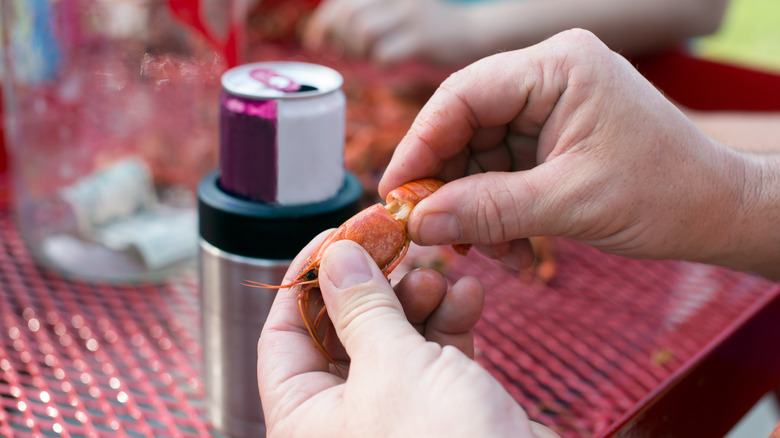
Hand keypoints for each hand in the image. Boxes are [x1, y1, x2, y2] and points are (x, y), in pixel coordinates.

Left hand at [257, 234, 559, 436]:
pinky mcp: (439, 410)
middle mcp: (344, 420)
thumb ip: (361, 308)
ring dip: (418, 300)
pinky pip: (432, 357)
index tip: (335, 237)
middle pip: (343, 332)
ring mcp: (394, 414)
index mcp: (306, 420)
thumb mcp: (393, 368)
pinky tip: (469, 295)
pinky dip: (449, 324)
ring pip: (392, 339)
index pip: (283, 337)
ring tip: (439, 276)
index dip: (305, 281)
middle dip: (374, 287)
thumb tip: (334, 257)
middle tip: (396, 247)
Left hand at [303, 0, 474, 65]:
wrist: (473, 33)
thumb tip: (322, 34)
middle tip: (348, 53)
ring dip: (358, 52)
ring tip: (369, 57)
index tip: (316, 41)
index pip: (339, 2)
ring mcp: (410, 17)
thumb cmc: (424, 29)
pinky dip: (380, 64)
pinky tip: (389, 64)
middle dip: (339, 39)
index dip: (322, 23)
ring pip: (363, 32)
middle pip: (348, 15)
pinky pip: (385, 55)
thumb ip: (362, 15)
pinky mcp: (423, 39)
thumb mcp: (393, 11)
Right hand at [379, 29, 777, 275]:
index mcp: (559, 66)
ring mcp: (550, 105)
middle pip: (466, 124)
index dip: (421, 145)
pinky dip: (496, 209)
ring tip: (484, 251)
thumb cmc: (664, 194)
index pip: (463, 95)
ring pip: (480, 153)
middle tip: (432, 232)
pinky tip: (506, 246)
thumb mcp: (567, 204)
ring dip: (473, 206)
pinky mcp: (552, 135)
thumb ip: (487, 210)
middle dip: (448, 184)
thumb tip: (419, 222)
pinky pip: (502, 169)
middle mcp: (550, 76)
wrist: (717, 211)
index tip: (397, 192)